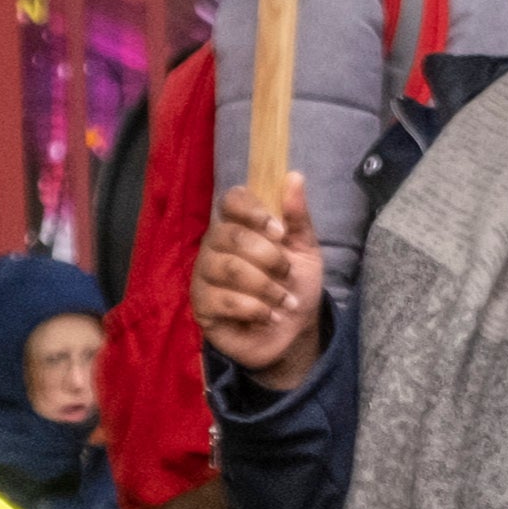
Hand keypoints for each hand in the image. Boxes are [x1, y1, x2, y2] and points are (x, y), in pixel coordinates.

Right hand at [191, 179, 326, 393]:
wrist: (294, 333)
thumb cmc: (295, 286)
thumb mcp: (306, 250)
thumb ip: (298, 217)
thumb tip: (294, 176)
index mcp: (239, 225)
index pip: (231, 200)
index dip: (253, 212)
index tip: (280, 232)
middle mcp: (215, 245)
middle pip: (230, 235)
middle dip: (268, 256)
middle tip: (287, 273)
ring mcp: (204, 275)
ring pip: (229, 269)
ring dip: (266, 286)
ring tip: (284, 300)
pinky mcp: (202, 306)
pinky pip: (224, 300)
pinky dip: (256, 309)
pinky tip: (270, 316)